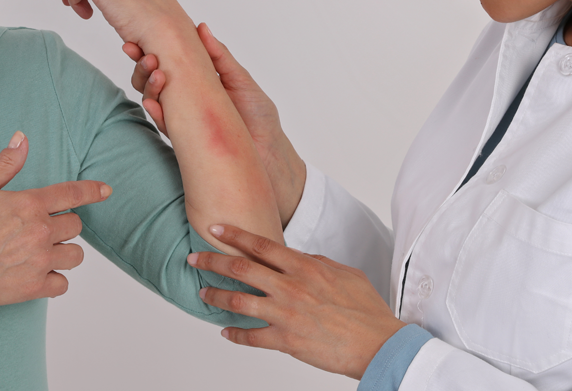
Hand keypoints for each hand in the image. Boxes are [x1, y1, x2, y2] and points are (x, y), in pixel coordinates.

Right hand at [0, 131, 111, 306]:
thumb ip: (5, 164)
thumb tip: (22, 138)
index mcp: (30, 205)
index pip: (72, 193)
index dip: (92, 191)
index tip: (106, 191)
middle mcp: (42, 231)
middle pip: (75, 226)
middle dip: (64, 226)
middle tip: (43, 230)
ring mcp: (41, 260)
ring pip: (76, 255)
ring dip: (65, 252)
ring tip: (45, 252)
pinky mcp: (36, 286)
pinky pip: (63, 284)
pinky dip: (54, 280)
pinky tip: (39, 275)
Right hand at [123, 24, 306, 225]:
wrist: (268, 154)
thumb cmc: (259, 118)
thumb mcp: (240, 79)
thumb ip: (219, 56)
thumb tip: (201, 27)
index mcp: (199, 81)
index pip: (170, 63)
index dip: (153, 50)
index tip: (140, 38)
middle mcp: (187, 99)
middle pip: (155, 78)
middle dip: (143, 64)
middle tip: (140, 52)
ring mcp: (184, 118)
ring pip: (154, 99)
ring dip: (148, 84)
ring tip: (155, 72)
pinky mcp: (184, 138)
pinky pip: (164, 123)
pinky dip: (156, 111)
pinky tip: (152, 101)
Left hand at [187, 224, 404, 379]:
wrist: (377, 343)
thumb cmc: (366, 309)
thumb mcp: (345, 274)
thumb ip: (318, 263)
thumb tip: (300, 258)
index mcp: (305, 267)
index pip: (261, 245)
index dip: (234, 235)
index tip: (215, 228)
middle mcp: (290, 287)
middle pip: (241, 269)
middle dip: (212, 261)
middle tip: (194, 258)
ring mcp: (285, 314)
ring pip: (239, 301)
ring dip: (216, 296)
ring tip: (203, 292)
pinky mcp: (286, 340)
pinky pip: (251, 337)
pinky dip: (235, 334)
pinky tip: (226, 332)